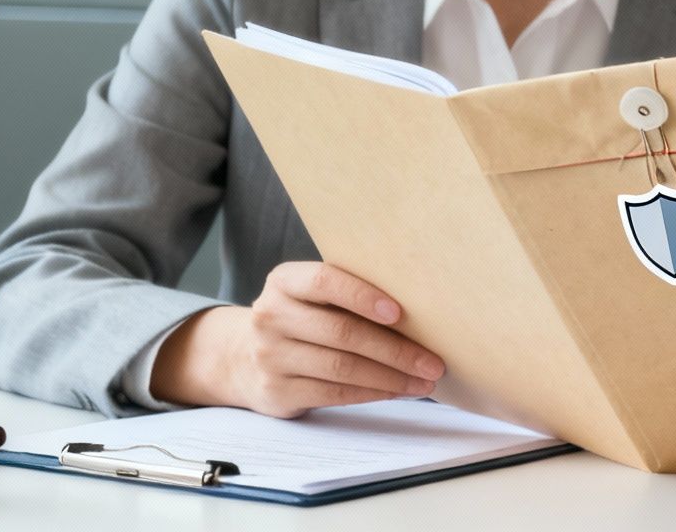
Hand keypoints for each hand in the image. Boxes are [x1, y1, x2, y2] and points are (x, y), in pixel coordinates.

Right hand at [151, 262, 446, 417]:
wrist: (242, 358)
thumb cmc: (300, 319)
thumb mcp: (310, 296)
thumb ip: (348, 293)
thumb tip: (420, 307)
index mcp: (284, 282)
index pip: (324, 281)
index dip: (363, 296)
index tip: (400, 312)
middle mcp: (271, 316)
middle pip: (341, 333)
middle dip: (394, 349)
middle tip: (433, 361)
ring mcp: (271, 357)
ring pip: (342, 368)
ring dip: (391, 377)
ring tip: (424, 380)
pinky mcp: (277, 391)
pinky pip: (334, 394)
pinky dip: (373, 393)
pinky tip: (398, 391)